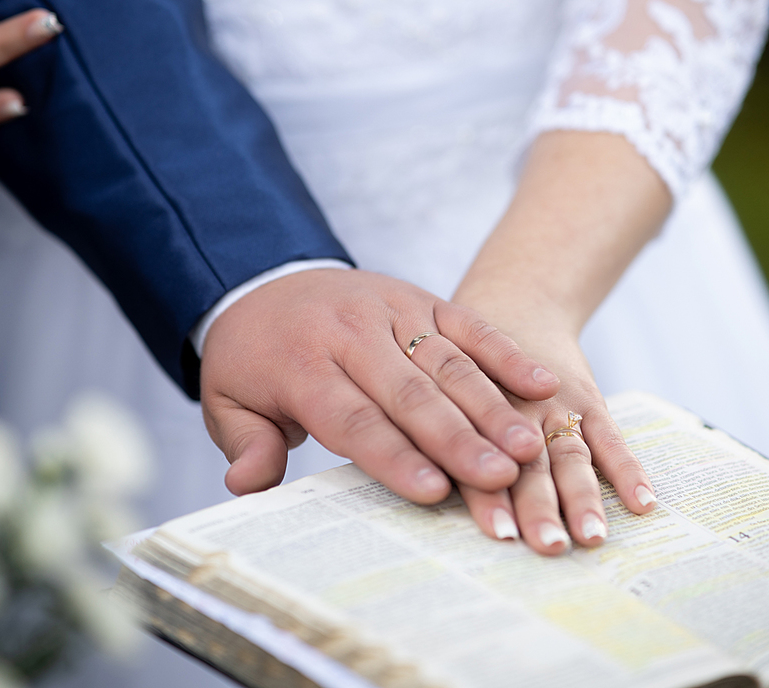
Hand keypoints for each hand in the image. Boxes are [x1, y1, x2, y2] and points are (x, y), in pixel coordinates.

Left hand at [199, 268, 563, 503]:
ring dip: (491, 406)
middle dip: (457, 438)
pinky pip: (469, 324)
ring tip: (527, 447)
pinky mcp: (422, 299)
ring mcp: (392, 310)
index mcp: (302, 364)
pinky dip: (506, 353)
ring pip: (448, 361)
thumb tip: (249, 484)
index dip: (393, 454)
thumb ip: (246, 444)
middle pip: (410, 392)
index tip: (432, 489)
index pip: (353, 416)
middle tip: (498, 477)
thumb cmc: (254, 359)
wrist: (265, 280)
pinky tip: (541, 383)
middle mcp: (352, 333)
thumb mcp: (227, 402)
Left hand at [447, 294, 656, 555]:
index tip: (501, 535)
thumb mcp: (440, 391)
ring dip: (582, 496)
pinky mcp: (587, 400)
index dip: (489, 498)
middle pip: (527, 465)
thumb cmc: (465, 364)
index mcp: (471, 417)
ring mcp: (554, 407)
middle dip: (538, 507)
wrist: (512, 305)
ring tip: (591, 536)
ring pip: (568, 455)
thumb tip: (416, 491)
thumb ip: (432, 439)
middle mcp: (514, 414)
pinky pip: (609, 437)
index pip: (478, 461)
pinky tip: (641, 502)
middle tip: (547, 545)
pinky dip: (626, 470)